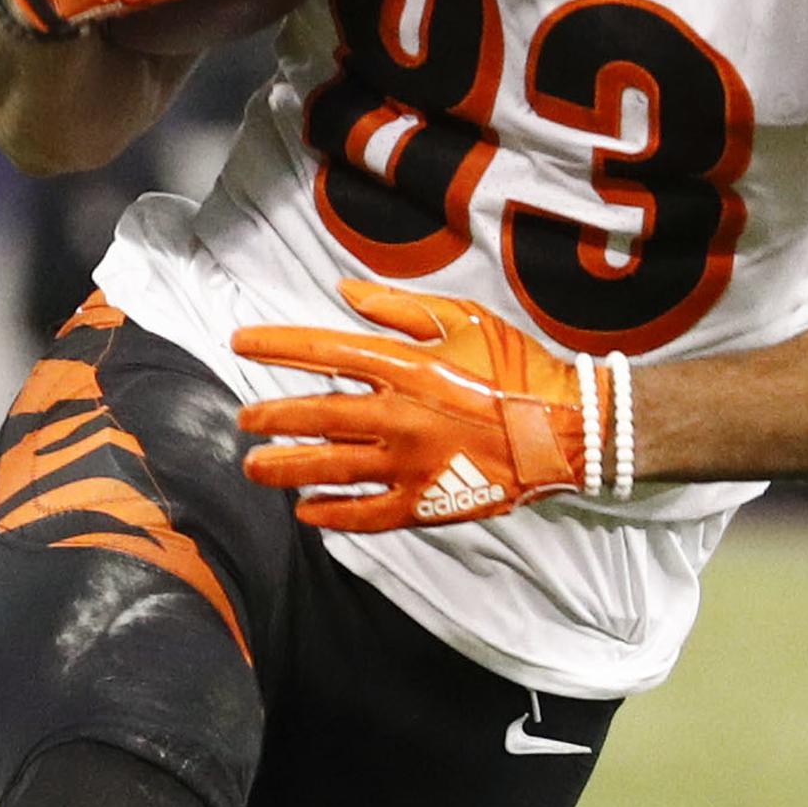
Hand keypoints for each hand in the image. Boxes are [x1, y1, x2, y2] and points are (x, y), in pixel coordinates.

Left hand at [231, 279, 630, 531]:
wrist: (567, 426)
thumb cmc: (516, 367)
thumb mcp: (462, 318)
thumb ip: (398, 307)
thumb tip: (343, 292)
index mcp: (404, 366)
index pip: (322, 350)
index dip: (275, 346)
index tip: (240, 343)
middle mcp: (397, 416)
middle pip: (313, 415)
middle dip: (270, 417)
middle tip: (244, 420)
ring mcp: (408, 464)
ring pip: (329, 468)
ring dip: (285, 469)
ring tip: (255, 468)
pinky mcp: (425, 503)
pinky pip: (365, 514)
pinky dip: (331, 514)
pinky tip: (306, 510)